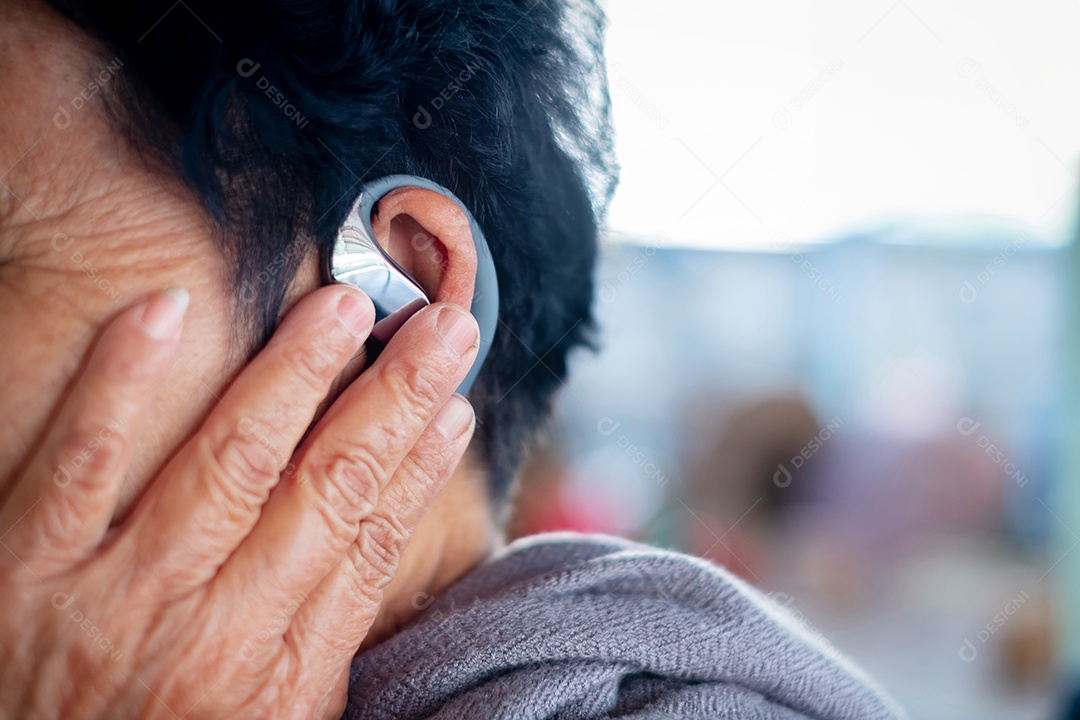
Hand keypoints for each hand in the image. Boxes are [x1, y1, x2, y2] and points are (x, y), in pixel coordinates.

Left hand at [0, 284, 478, 718]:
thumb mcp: (270, 717)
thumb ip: (321, 631)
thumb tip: (382, 529)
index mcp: (280, 674)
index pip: (372, 541)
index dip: (422, 465)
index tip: (459, 404)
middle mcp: (214, 632)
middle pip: (328, 487)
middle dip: (394, 398)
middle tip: (442, 328)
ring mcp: (120, 595)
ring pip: (229, 459)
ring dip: (293, 372)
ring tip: (346, 307)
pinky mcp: (26, 568)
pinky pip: (82, 460)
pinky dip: (124, 380)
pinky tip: (165, 309)